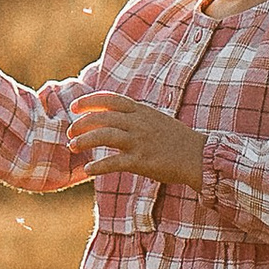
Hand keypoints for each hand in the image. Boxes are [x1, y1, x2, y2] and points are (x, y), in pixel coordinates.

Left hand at [69, 93, 206, 186]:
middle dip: (81, 123)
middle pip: (102, 117)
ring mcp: (139, 142)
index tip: (74, 106)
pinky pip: (114, 162)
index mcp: (142, 111)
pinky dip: (98, 166)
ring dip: (84, 141)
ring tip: (73, 147)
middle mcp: (138, 123)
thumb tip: (114, 115)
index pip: (110, 99)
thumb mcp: (156, 119)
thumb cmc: (177, 140)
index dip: (90, 101)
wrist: (198, 157)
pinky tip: (88, 170)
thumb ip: (136, 116)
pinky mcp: (141, 161)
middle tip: (70, 132)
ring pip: (104, 136)